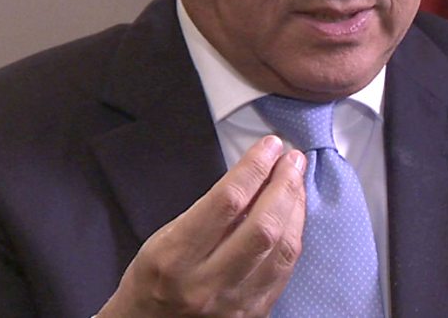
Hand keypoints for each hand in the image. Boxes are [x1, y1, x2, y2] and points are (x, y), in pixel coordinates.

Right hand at [97, 135, 306, 316]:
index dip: (254, 168)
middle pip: (262, 227)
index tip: (269, 146)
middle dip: (284, 185)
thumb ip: (207, 212)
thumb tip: (252, 177)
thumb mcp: (163, 239)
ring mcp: (234, 303)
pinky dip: (293, 236)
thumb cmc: (151, 282)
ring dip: (295, 208)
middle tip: (291, 159)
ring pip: (281, 249)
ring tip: (295, 181)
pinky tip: (294, 216)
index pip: (226, 202)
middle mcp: (206, 283)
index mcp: (174, 258)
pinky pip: (285, 270)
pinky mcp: (253, 313)